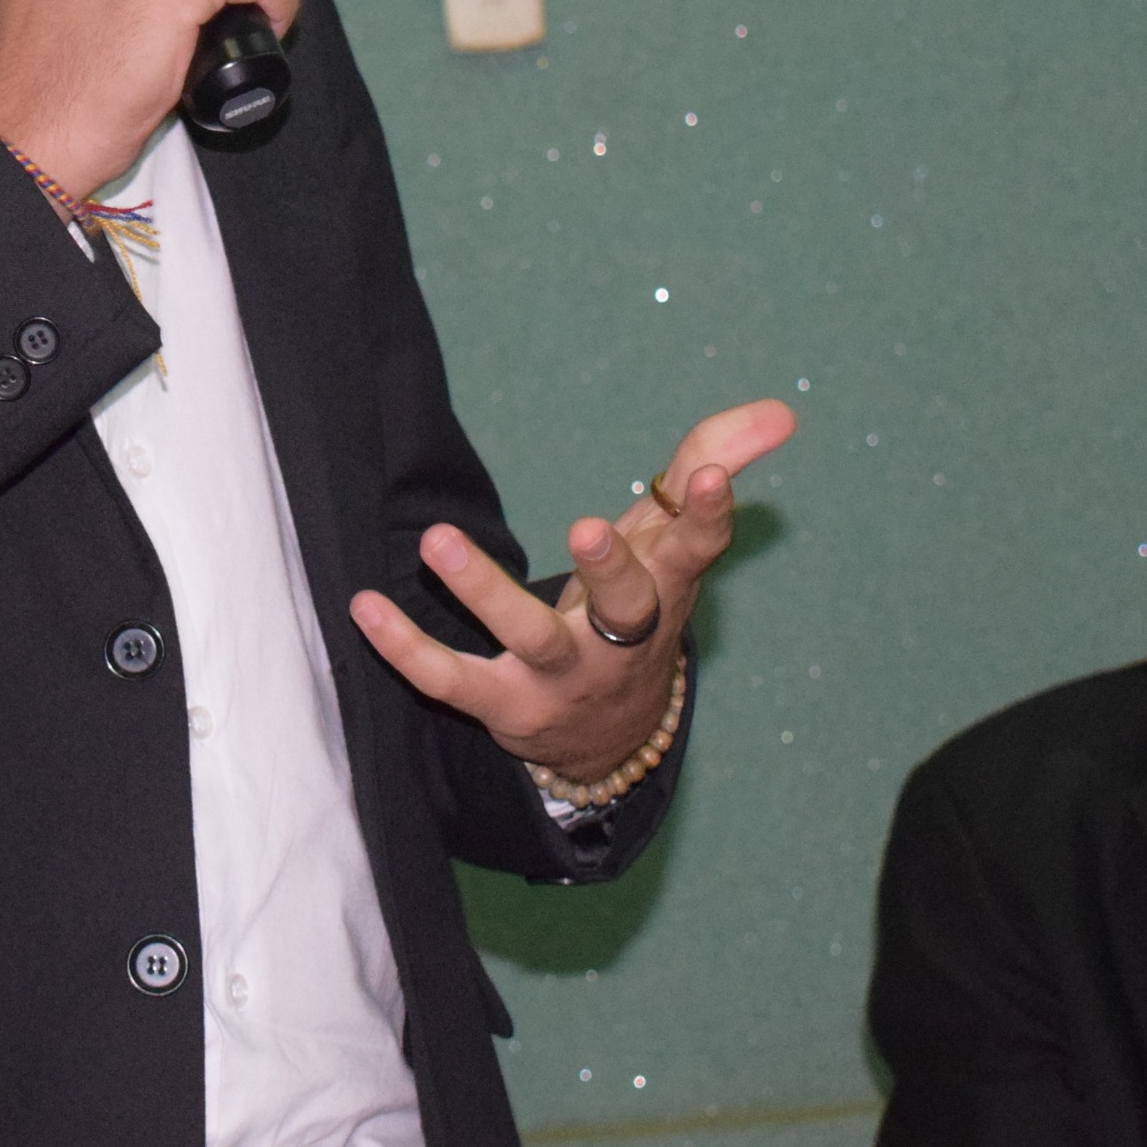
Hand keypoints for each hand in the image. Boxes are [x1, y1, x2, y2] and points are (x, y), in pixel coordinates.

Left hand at [348, 399, 795, 783]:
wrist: (610, 735)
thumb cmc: (639, 602)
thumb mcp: (671, 538)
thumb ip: (713, 459)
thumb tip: (781, 411)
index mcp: (667, 590)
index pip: (697, 551)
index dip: (709, 515)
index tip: (712, 477)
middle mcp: (622, 640)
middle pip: (626, 605)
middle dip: (610, 568)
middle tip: (588, 527)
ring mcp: (563, 679)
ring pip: (530, 637)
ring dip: (484, 590)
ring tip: (439, 540)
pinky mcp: (504, 705)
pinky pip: (451, 680)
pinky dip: (406, 648)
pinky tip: (364, 606)